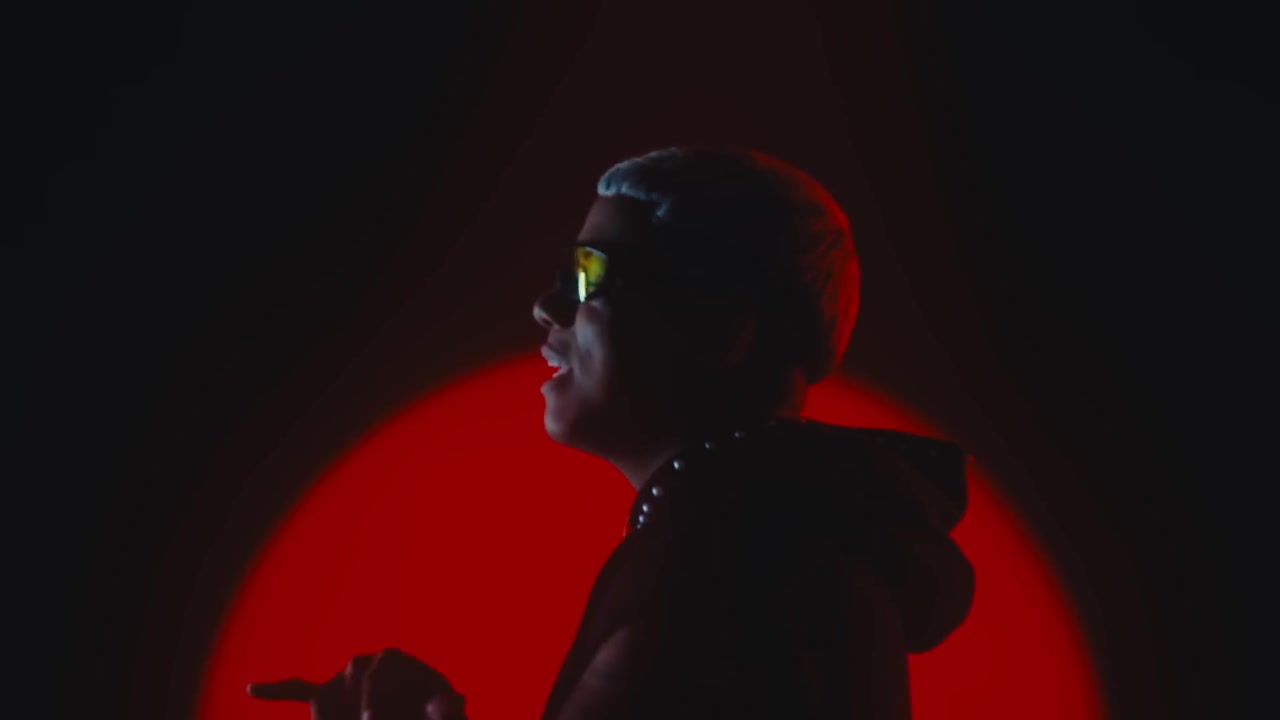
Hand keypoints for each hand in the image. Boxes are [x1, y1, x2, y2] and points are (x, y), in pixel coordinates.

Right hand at [247, 648, 465, 719]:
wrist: (420, 718)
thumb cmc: (437, 717)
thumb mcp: (446, 713)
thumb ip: (448, 707)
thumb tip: (457, 701)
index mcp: (397, 660)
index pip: (379, 663)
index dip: (375, 693)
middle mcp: (369, 663)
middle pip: (354, 669)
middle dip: (359, 700)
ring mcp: (347, 681)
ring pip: (330, 691)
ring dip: (339, 712)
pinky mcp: (330, 700)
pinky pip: (300, 689)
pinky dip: (276, 690)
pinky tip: (252, 689)